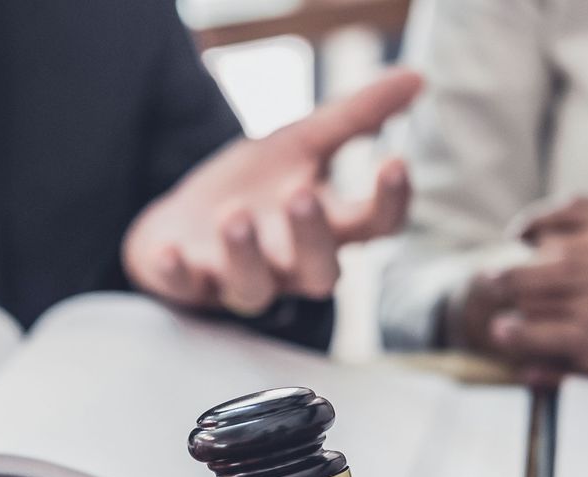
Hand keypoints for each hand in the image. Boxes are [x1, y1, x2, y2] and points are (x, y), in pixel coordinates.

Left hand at [123, 69, 422, 315]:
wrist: (183, 220)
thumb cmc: (255, 186)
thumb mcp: (302, 144)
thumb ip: (356, 117)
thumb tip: (417, 77)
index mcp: (327, 229)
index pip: (374, 228)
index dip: (390, 202)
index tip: (395, 161)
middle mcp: (289, 264)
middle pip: (319, 272)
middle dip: (312, 238)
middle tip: (300, 193)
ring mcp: (237, 278)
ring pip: (253, 288)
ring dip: (245, 255)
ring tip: (234, 214)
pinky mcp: (187, 283)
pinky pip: (183, 288)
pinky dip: (176, 273)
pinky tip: (170, 251)